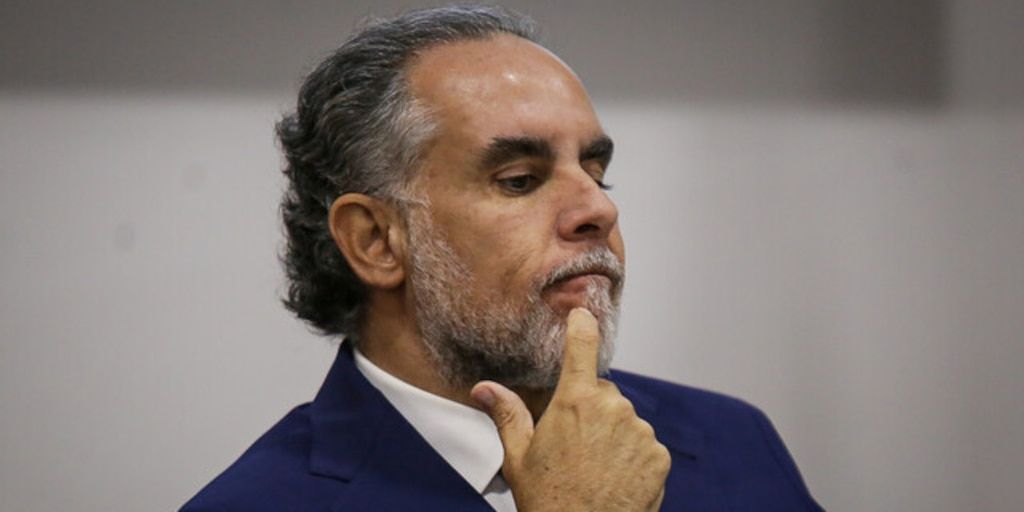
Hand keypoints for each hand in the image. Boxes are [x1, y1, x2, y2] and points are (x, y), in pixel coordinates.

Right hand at [471, 308, 670, 511]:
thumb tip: (483, 388)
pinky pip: (645, 444)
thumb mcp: (518, 457)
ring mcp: (639, 432)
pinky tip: (614, 478)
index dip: (582, 326)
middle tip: (573, 444)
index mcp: (574, 402)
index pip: (581, 347)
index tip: (583, 313)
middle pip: (602, 393)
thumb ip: (507, 414)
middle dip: (590, 410)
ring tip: (594, 467)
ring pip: (625, 419)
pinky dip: (633, 456)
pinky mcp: (658, 455)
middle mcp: (611, 409)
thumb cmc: (549, 500)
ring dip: (613, 434)